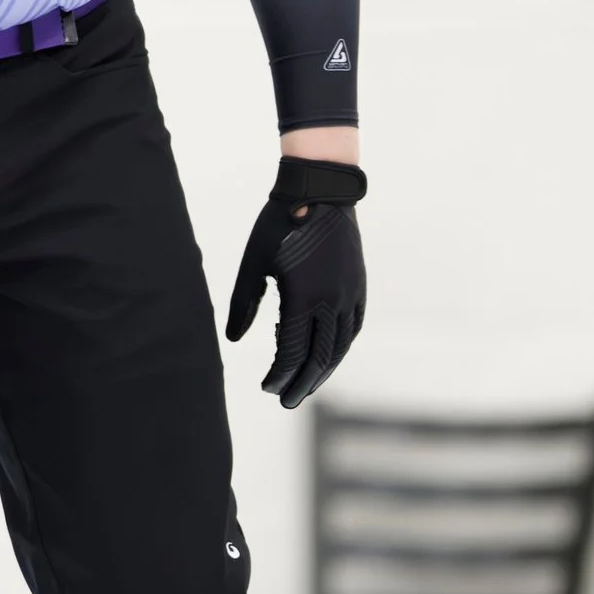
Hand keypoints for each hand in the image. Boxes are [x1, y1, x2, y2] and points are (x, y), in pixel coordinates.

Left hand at [225, 155, 366, 407]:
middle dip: (302, 384)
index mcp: (303, 298)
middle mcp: (331, 302)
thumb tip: (234, 339)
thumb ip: (244, 304)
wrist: (320, 191)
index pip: (291, 351)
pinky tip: (331, 356)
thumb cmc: (279, 224)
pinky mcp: (359, 287)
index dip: (278, 374)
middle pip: (319, 358)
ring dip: (324, 370)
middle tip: (287, 402)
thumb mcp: (253, 263)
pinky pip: (353, 328)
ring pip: (340, 346)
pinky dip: (342, 347)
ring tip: (308, 385)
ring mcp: (350, 295)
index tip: (266, 386)